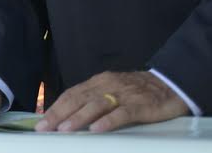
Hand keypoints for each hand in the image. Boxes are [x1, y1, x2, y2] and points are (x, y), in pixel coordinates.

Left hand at [36, 70, 188, 132]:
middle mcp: (107, 86)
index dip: (55, 107)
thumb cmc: (138, 91)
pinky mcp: (140, 105)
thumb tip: (69, 115)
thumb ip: (93, 100)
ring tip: (64, 129)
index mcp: (98, 82)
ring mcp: (124, 95)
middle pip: (79, 99)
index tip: (41, 121)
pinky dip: (108, 121)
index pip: (71, 94)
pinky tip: (96, 129)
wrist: (170, 84)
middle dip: (59, 114)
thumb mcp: (112, 91)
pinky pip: (122, 114)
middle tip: (45, 127)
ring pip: (96, 105)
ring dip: (79, 118)